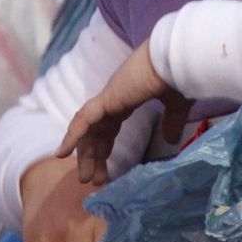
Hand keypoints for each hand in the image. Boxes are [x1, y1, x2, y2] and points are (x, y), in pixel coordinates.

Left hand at [56, 40, 190, 184]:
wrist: (175, 61)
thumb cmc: (177, 77)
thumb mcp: (176, 105)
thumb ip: (172, 121)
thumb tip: (172, 139)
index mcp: (128, 97)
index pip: (110, 127)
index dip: (105, 149)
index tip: (107, 172)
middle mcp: (114, 98)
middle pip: (97, 132)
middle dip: (94, 157)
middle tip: (92, 181)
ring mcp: (108, 97)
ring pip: (88, 129)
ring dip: (84, 153)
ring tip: (84, 178)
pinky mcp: (107, 99)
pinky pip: (83, 119)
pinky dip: (73, 135)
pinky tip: (63, 152)